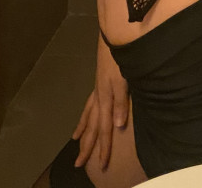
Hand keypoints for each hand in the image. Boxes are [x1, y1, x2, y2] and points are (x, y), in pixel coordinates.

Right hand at [72, 33, 128, 170]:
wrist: (114, 36)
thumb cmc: (121, 57)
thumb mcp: (124, 79)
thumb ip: (120, 102)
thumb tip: (117, 126)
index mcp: (106, 98)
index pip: (106, 128)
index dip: (104, 148)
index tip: (102, 165)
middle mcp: (99, 97)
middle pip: (93, 127)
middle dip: (88, 146)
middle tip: (79, 164)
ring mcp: (98, 89)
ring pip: (89, 116)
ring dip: (84, 132)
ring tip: (77, 144)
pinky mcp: (99, 83)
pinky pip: (89, 104)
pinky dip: (84, 116)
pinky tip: (82, 121)